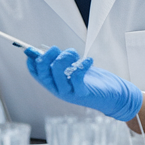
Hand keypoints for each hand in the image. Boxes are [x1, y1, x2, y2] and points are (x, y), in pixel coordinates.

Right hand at [25, 47, 142, 121]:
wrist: (112, 96)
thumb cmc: (92, 80)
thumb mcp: (72, 69)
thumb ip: (59, 61)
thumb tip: (41, 50)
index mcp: (54, 83)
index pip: (37, 74)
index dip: (32, 62)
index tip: (32, 50)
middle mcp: (58, 89)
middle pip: (44, 73)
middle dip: (46, 57)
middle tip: (55, 48)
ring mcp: (69, 93)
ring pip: (58, 71)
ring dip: (66, 57)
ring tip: (75, 54)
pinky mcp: (82, 93)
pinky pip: (76, 76)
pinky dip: (82, 64)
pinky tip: (89, 60)